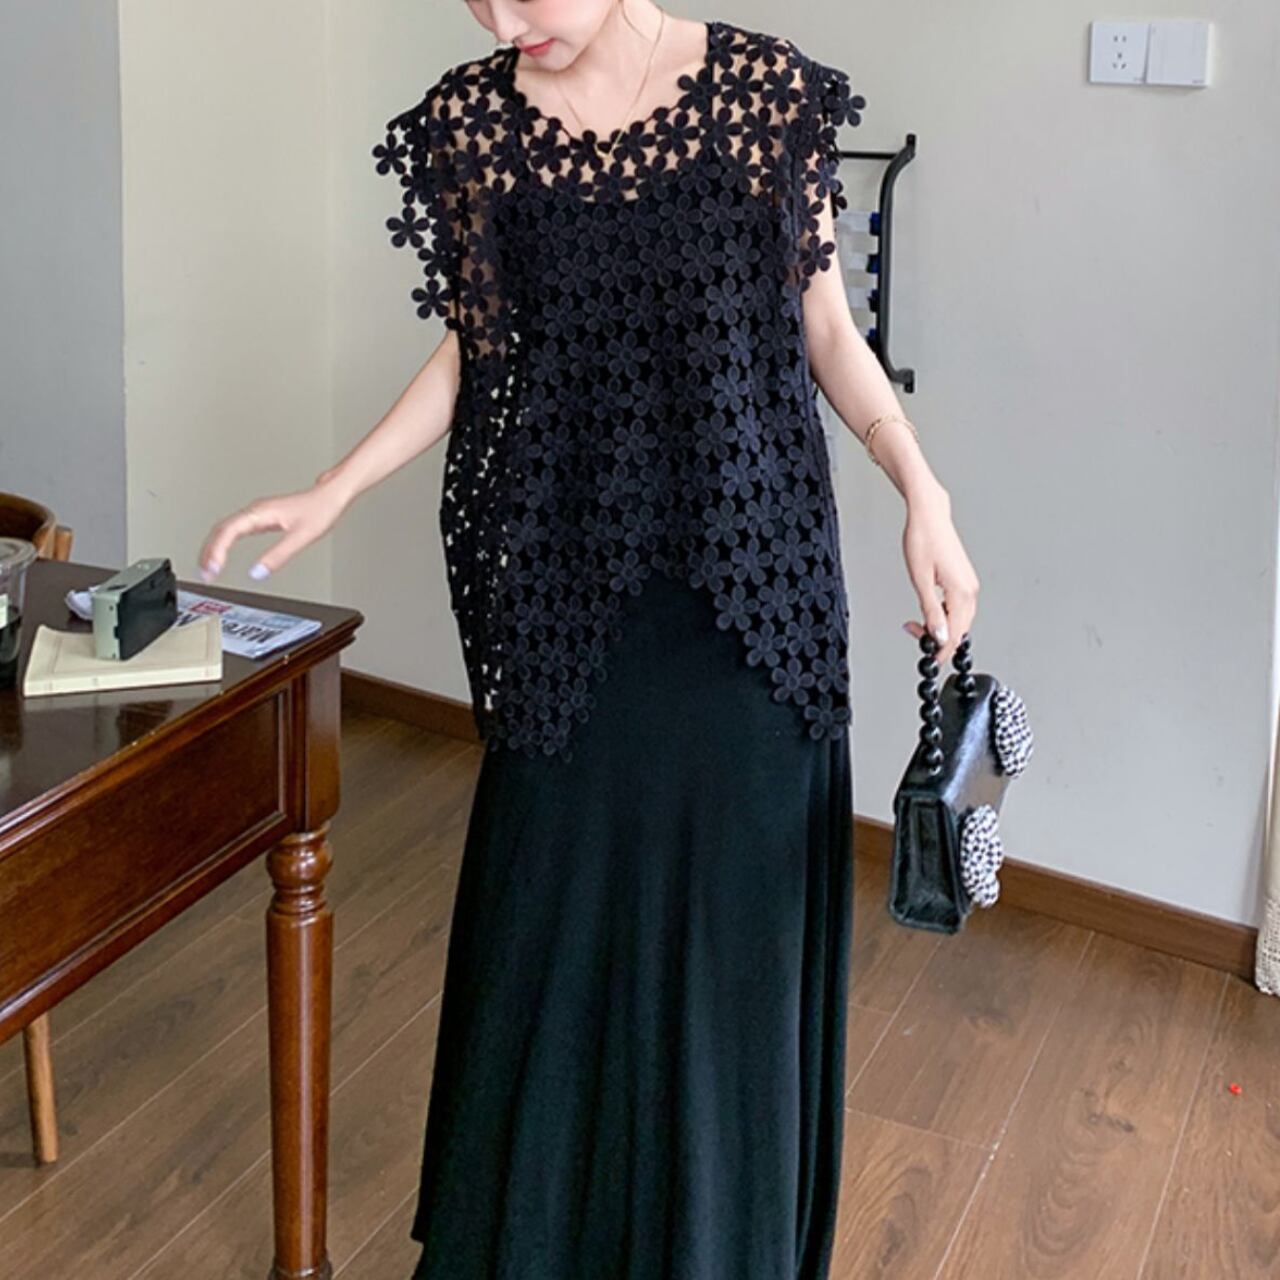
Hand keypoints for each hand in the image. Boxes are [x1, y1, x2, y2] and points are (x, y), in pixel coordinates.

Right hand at [197, 471, 352, 582]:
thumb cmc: (320, 510)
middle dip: (209, 552)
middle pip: (220, 530)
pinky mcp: (262, 518)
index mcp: (260, 513)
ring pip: (225, 529)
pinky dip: (225, 543)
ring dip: (214, 548)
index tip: (211, 569)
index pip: (227, 532)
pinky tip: (223, 554)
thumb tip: (256, 573)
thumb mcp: (300, 537)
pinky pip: (235, 530)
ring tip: (208, 568)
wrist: (331, 495)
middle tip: (205, 574)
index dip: (215, 551)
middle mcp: (255, 511)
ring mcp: (257, 513)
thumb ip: (277, 556)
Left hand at [900, 485, 979, 669]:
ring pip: (959, 618)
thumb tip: (939, 637)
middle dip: (938, 638)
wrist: (928, 515)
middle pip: (959, 628)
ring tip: (917, 622)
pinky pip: (958, 606)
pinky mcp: (964, 579)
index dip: (941, 649)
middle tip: (914, 632)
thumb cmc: (922, 541)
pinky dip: (944, 614)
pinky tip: (929, 610)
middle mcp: (970, 590)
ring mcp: (969, 584)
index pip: (955, 634)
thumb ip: (931, 612)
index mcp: (962, 593)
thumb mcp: (921, 581)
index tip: (929, 657)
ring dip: (941, 626)